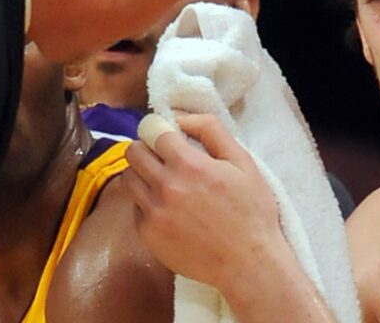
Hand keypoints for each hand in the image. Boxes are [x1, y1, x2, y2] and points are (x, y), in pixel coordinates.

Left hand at [123, 113, 283, 290]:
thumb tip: (180, 116)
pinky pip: (135, 207)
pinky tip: (169, 209)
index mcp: (189, 165)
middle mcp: (165, 187)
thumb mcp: (242, 161)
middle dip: (147, 148)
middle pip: (133, 151)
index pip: (152, 130)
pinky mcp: (147, 235)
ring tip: (165, 182)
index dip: (160, 128)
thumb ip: (210, 130)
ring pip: (129, 178)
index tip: (167, 135)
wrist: (248, 263)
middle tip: (165, 157)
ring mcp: (153, 213)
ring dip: (143, 174)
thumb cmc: (251, 210)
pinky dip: (147, 203)